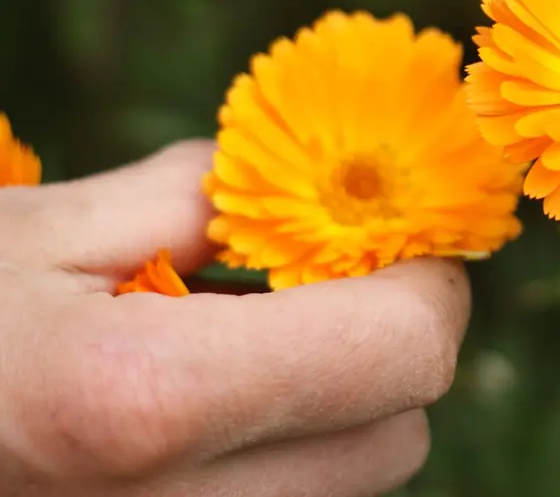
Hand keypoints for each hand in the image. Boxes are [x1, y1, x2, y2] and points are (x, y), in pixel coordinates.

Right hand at [0, 141, 469, 495]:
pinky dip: (286, 463)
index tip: (404, 239)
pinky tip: (215, 416)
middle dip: (390, 349)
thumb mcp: (42, 230)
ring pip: (352, 487)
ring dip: (339, 413)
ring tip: (251, 352)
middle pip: (398, 435)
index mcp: (143, 402)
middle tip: (331, 286)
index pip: (402, 350)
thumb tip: (315, 184)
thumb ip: (202, 197)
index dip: (427, 282)